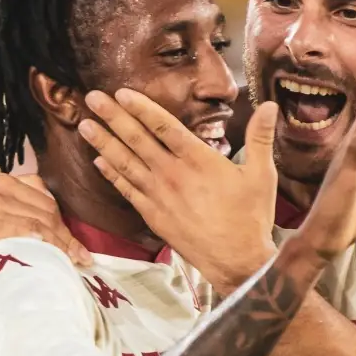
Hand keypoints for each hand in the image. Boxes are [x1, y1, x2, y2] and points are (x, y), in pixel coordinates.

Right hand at [0, 173, 90, 275]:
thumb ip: (20, 213)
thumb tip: (61, 233)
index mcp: (1, 183)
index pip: (46, 201)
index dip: (66, 228)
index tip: (81, 252)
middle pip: (42, 212)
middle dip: (63, 238)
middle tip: (79, 261)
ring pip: (28, 221)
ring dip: (52, 244)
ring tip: (67, 264)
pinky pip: (4, 230)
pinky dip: (26, 240)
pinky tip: (40, 253)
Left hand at [79, 91, 278, 291]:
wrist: (237, 262)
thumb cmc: (252, 217)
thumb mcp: (262, 175)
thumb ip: (260, 138)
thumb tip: (271, 106)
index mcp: (199, 160)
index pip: (164, 127)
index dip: (141, 108)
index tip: (121, 93)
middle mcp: (173, 175)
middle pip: (137, 140)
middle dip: (113, 117)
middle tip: (92, 98)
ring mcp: (160, 196)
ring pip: (125, 163)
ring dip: (104, 142)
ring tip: (84, 125)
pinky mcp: (153, 215)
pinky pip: (127, 190)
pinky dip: (112, 174)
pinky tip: (99, 161)